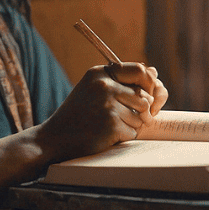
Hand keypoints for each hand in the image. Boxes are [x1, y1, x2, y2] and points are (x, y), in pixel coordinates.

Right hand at [36, 62, 167, 161]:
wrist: (54, 138)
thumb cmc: (78, 114)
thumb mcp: (94, 90)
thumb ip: (122, 81)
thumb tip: (155, 72)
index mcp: (100, 73)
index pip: (140, 70)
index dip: (150, 84)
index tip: (148, 95)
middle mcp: (104, 85)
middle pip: (144, 97)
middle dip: (140, 111)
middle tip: (121, 118)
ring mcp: (107, 105)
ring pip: (141, 117)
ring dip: (131, 125)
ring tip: (108, 125)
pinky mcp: (111, 125)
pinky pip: (133, 132)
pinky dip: (123, 137)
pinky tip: (105, 135)